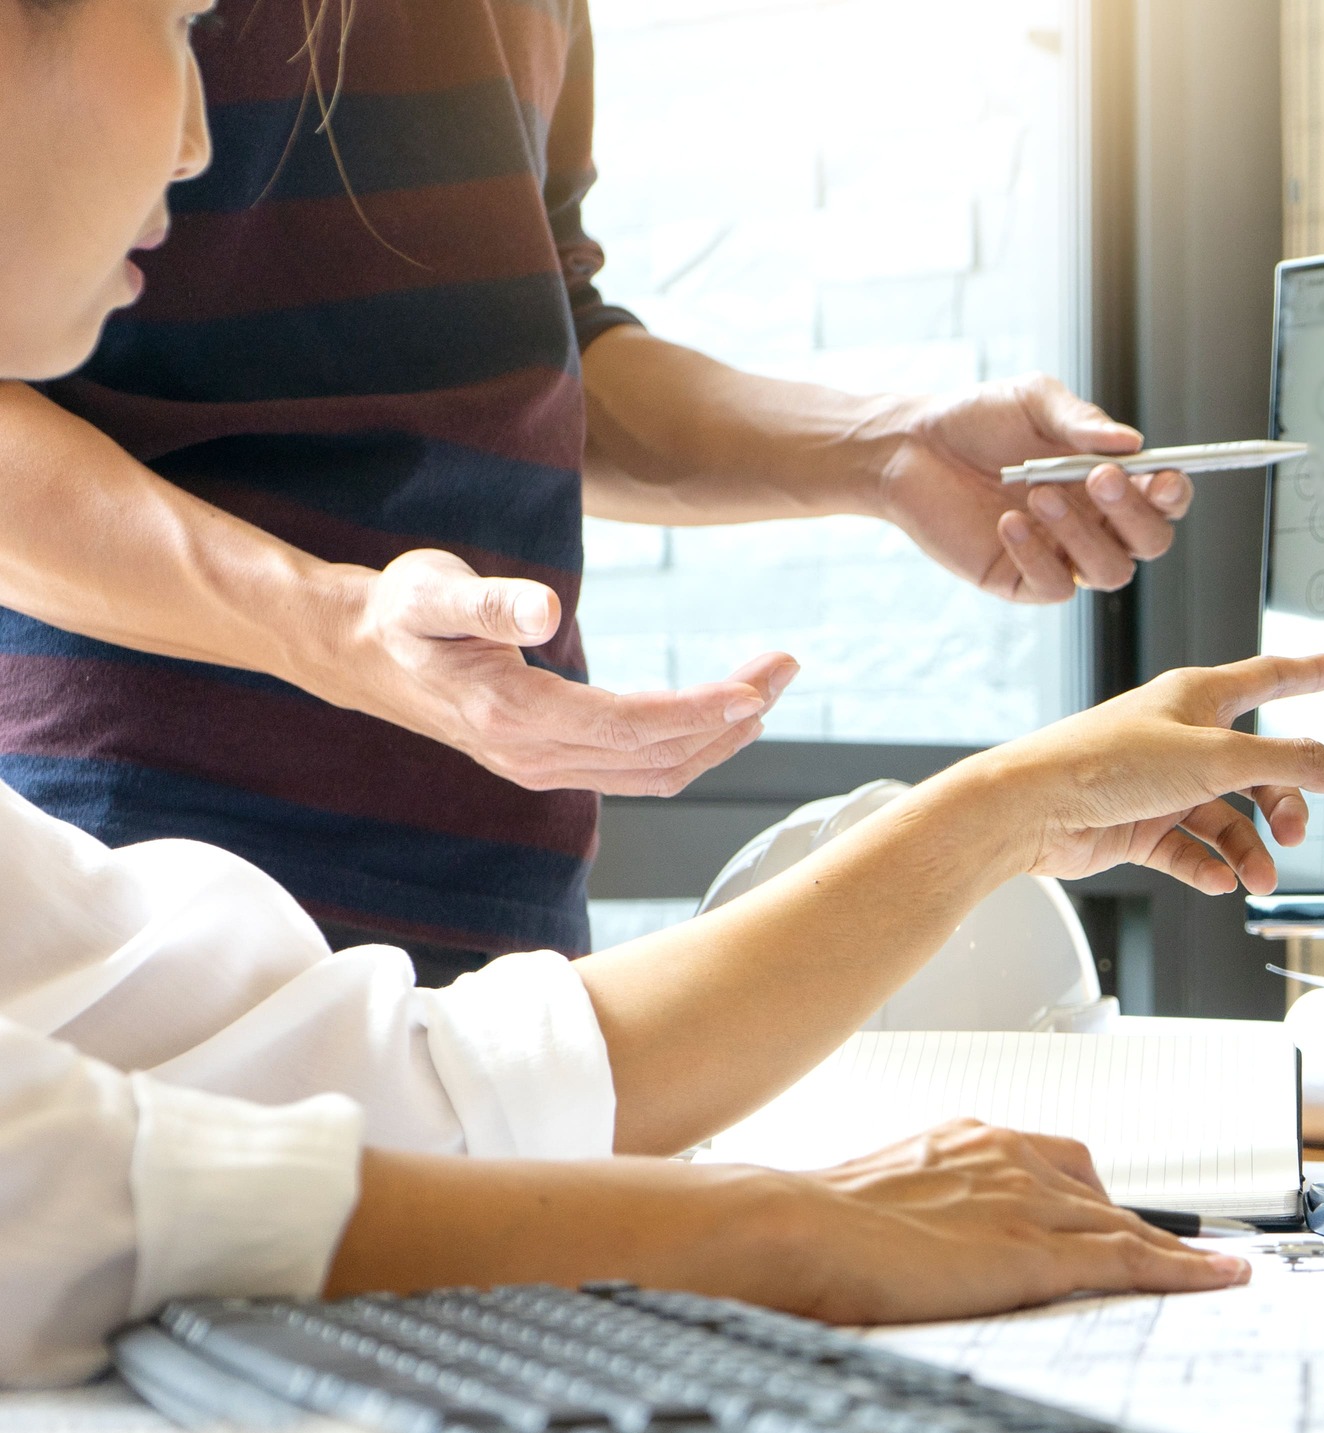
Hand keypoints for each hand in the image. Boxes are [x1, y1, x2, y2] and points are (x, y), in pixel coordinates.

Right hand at [327, 549, 797, 793]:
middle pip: (657, 755)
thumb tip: (546, 610)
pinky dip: (689, 746)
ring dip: (719, 735)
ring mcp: (542, 769)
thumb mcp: (430, 589)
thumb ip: (489, 601)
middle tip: (786, 665)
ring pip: (655, 772)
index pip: (630, 727)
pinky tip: (722, 715)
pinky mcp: (551, 765)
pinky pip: (637, 770)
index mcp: (512, 716)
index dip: (699, 711)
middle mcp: (533, 757)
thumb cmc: (400, 611)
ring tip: (768, 685)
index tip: (756, 687)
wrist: (357, 653)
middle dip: (730, 715)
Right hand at [783, 1120, 1247, 1320]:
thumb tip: (902, 1247)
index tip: (1112, 1217)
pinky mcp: (1033, 1253)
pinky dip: (1184, 1271)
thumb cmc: (807, 1224)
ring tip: (1217, 1272)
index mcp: (967, 1141)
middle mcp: (1008, 1159)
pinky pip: (1130, 1261)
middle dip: (1134, 1228)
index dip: (1092, 1199)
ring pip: (1126, 1227)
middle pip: (1100, 1196)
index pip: (1055, 1164)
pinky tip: (1220, 1279)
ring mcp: (1026, 1204)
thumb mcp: (874, 1202)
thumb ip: (911, 1214)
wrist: (786, 1226)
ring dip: (1176, 1252)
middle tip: (1162, 1257)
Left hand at [872, 376, 1192, 603]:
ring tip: (1037, 492)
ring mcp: (1064, 556)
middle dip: (1132, 513)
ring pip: (1110, 571)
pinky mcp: (1023, 581)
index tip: (1163, 477)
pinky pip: (1055, 586)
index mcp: (1111, 482)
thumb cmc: (981, 420)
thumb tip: (1132, 443)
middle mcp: (1097, 524)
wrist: (913, 447)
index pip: (1164, 500)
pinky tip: (1007, 521)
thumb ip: (1082, 420)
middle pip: (1149, 542)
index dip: (1174, 494)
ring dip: (1082, 534)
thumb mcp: (1034, 401)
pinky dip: (1037, 554)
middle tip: (1099, 477)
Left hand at [985, 652, 1323, 893]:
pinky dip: (1207, 867)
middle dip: (1283, 804)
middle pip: (1258, 769)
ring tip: (1257, 879)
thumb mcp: (1217, 759)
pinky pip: (1189, 849)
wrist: (1032, 809)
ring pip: (1226, 818)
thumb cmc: (1106, 762)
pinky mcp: (1139, 826)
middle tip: (1292, 833)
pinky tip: (1216, 882)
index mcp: (1197, 699)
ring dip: (1247, 850)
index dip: (1308, 674)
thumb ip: (1292, 763)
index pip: (1267, 679)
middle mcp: (1182, 738)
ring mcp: (1161, 784)